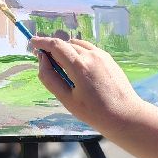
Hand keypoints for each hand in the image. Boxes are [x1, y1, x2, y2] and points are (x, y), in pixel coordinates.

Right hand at [29, 36, 146, 135]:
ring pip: (77, 45)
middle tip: (45, 62)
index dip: (42, 42)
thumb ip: (50, 78)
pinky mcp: (109, 58)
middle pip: (66, 45)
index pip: (56, 45)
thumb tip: (42, 60)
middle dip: (53, 49)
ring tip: (63, 67)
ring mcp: (102, 55)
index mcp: (80, 65)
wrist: (125, 115)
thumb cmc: (94, 112)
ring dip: (66, 50)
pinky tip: (78, 68)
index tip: (32, 42)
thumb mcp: (67, 99)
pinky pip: (88, 49)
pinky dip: (78, 53)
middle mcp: (92, 55)